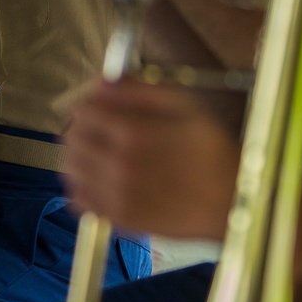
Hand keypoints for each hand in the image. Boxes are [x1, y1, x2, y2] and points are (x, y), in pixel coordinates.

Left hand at [63, 78, 238, 238]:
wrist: (230, 203)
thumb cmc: (211, 152)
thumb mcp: (186, 107)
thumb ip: (141, 90)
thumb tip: (103, 82)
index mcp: (134, 134)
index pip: (84, 112)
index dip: (89, 104)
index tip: (100, 106)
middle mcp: (118, 165)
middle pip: (73, 140)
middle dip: (82, 128)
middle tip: (99, 129)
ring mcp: (115, 195)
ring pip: (71, 169)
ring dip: (79, 156)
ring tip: (99, 154)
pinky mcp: (117, 219)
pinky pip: (79, 200)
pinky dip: (82, 186)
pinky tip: (100, 180)